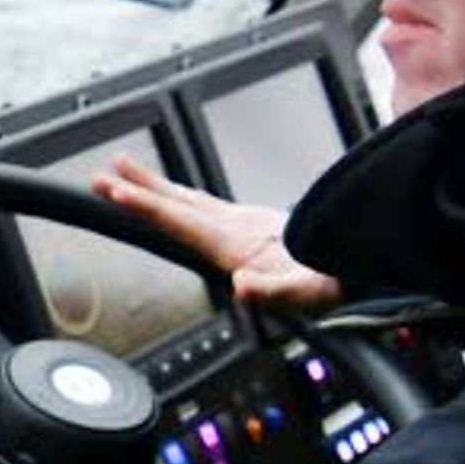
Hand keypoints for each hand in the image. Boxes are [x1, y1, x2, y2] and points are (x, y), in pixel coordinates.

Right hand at [89, 155, 340, 314]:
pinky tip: (178, 198)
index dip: (144, 206)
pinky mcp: (255, 224)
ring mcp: (246, 221)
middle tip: (101, 174)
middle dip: (137, 189)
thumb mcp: (308, 294)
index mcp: (237, 242)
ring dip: (156, 186)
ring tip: (126, 169)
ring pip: (190, 198)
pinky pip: (205, 204)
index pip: (180, 220)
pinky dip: (181, 196)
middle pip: (177, 202)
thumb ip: (275, 290)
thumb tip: (243, 285)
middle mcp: (238, 226)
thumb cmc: (334, 280)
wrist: (363, 258)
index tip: (112, 191)